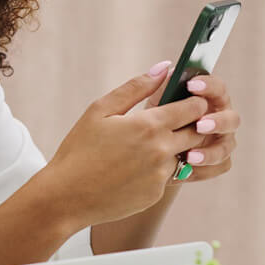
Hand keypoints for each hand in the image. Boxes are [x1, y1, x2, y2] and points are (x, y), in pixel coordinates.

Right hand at [39, 62, 211, 226]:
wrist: (66, 197)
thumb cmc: (79, 150)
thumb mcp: (100, 110)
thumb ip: (135, 87)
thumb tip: (164, 68)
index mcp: (149, 125)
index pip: (194, 108)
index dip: (195, 101)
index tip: (188, 99)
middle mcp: (161, 151)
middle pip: (197, 132)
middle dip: (192, 124)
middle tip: (173, 121)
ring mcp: (160, 176)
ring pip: (184, 155)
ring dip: (174, 148)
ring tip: (144, 147)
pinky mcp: (156, 194)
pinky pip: (167, 177)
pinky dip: (157, 170)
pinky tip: (132, 169)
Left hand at [156, 71, 238, 185]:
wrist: (148, 157)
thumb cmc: (154, 124)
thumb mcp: (153, 107)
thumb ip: (160, 89)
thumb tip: (165, 68)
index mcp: (209, 99)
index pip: (217, 88)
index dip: (208, 86)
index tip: (192, 85)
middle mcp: (221, 118)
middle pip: (231, 118)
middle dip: (217, 122)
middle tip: (199, 125)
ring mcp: (223, 141)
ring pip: (227, 146)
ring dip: (211, 151)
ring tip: (190, 156)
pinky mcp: (219, 162)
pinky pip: (220, 166)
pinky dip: (205, 169)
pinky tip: (187, 170)